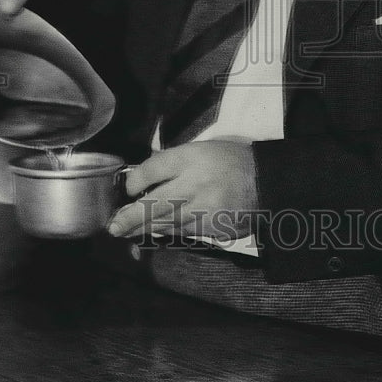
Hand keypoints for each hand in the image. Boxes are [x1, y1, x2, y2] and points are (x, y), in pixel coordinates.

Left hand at [107, 141, 258, 242]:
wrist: (268, 182)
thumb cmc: (232, 160)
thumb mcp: (203, 149)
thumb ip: (175, 163)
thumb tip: (145, 180)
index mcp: (193, 157)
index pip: (153, 169)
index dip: (135, 180)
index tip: (128, 188)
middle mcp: (196, 183)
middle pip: (154, 203)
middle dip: (130, 217)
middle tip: (113, 226)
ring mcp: (205, 209)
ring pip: (167, 222)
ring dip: (144, 228)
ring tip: (126, 232)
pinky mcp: (213, 228)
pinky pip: (184, 232)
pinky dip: (168, 231)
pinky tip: (156, 231)